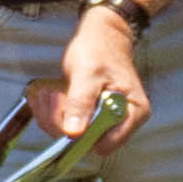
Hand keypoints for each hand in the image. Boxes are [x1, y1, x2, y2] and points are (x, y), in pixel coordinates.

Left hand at [24, 7, 151, 160]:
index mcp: (133, 112)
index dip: (82, 136)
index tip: (64, 115)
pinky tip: (49, 95)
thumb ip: (81, 103)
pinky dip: (52, 113)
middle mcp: (123, 122)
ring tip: (50, 92)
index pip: (107, 143)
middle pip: (86, 143)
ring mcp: (105, 121)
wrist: (101, 37)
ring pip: (71, 136)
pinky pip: (66, 126)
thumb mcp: (87, 74)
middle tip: (51, 95)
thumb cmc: (98, 51)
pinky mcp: (90, 117)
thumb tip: (74, 134)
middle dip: (62, 122)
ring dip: (52, 117)